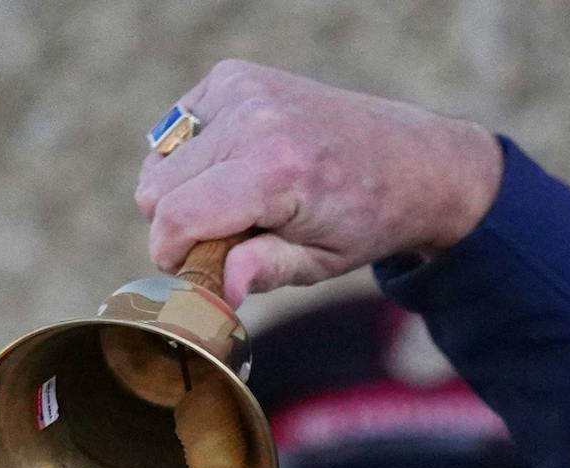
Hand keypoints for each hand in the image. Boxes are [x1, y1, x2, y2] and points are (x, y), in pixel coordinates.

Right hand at [134, 60, 503, 303]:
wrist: (412, 161)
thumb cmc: (368, 219)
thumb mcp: (324, 262)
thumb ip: (265, 270)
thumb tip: (220, 290)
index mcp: (276, 171)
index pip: (178, 214)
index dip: (170, 252)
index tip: (187, 271)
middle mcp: (253, 119)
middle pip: (157, 186)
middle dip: (178, 223)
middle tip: (228, 240)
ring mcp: (241, 88)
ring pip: (160, 156)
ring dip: (185, 187)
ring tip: (241, 202)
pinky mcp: (234, 75)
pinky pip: (177, 126)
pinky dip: (196, 154)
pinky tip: (239, 167)